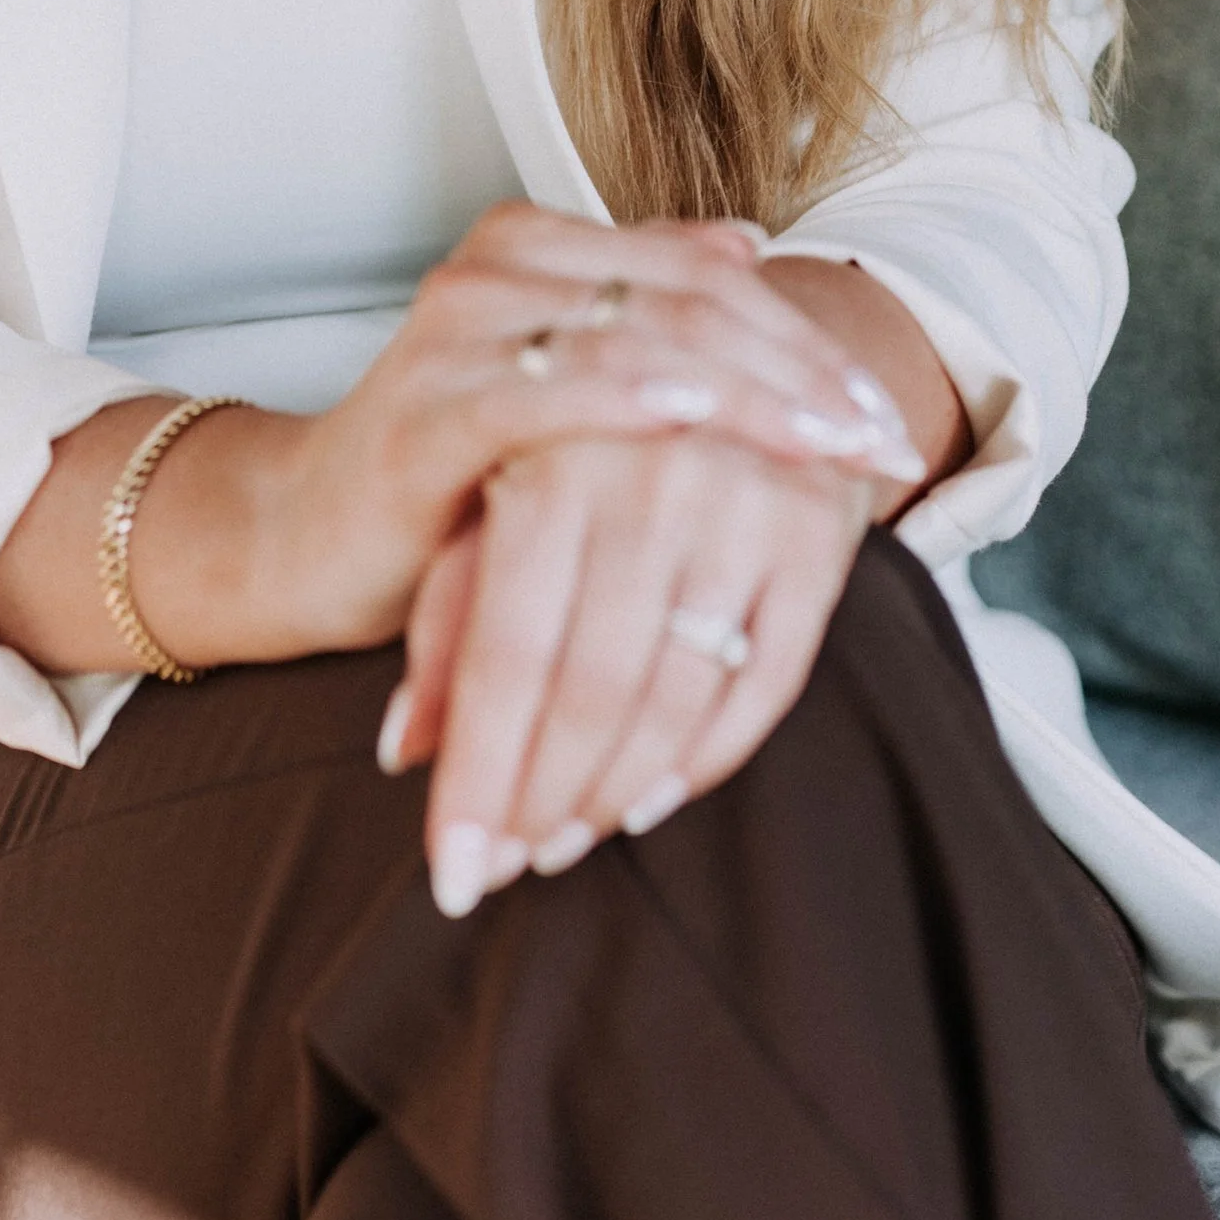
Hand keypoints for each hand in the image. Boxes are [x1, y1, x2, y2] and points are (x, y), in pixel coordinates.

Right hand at [0, 205, 927, 684]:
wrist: (299, 540)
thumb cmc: (445, 478)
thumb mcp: (561, 392)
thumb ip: (643, 314)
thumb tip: (748, 245)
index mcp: (534, 248)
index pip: (704, 274)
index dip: (803, 338)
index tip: (882, 415)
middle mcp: (497, 269)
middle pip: (687, 300)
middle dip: (799, 376)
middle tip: (881, 442)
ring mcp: (460, 335)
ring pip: (637, 336)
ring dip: (750, 394)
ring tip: (830, 446)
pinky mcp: (428, 413)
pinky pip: (546, 397)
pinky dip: (629, 401)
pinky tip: (696, 416)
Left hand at [377, 430, 877, 914]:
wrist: (715, 343)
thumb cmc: (575, 438)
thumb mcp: (490, 504)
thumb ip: (448, 620)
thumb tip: (402, 751)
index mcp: (551, 457)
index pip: (506, 653)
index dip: (479, 775)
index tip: (451, 877)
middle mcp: (650, 473)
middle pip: (590, 685)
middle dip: (541, 800)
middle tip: (503, 870)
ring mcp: (743, 500)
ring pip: (678, 694)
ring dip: (615, 792)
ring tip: (563, 843)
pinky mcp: (817, 531)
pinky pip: (769, 681)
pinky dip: (709, 757)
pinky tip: (653, 800)